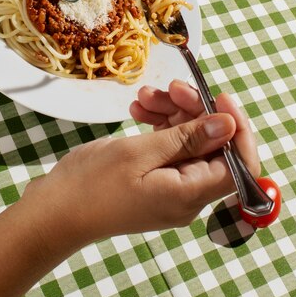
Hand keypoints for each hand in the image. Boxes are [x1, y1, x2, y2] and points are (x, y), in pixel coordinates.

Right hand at [23, 80, 259, 247]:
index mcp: (190, 195)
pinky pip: (168, 146)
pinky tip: (138, 109)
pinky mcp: (154, 177)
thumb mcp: (140, 153)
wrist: (56, 209)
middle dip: (194, 110)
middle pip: (210, 145)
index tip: (218, 97)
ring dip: (171, 113)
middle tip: (170, 87)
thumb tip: (228, 124)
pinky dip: (157, 124)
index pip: (239, 164)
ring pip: (188, 140)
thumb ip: (187, 138)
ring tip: (144, 96)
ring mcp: (170, 185)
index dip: (236, 128)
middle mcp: (187, 194)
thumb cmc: (93, 184)